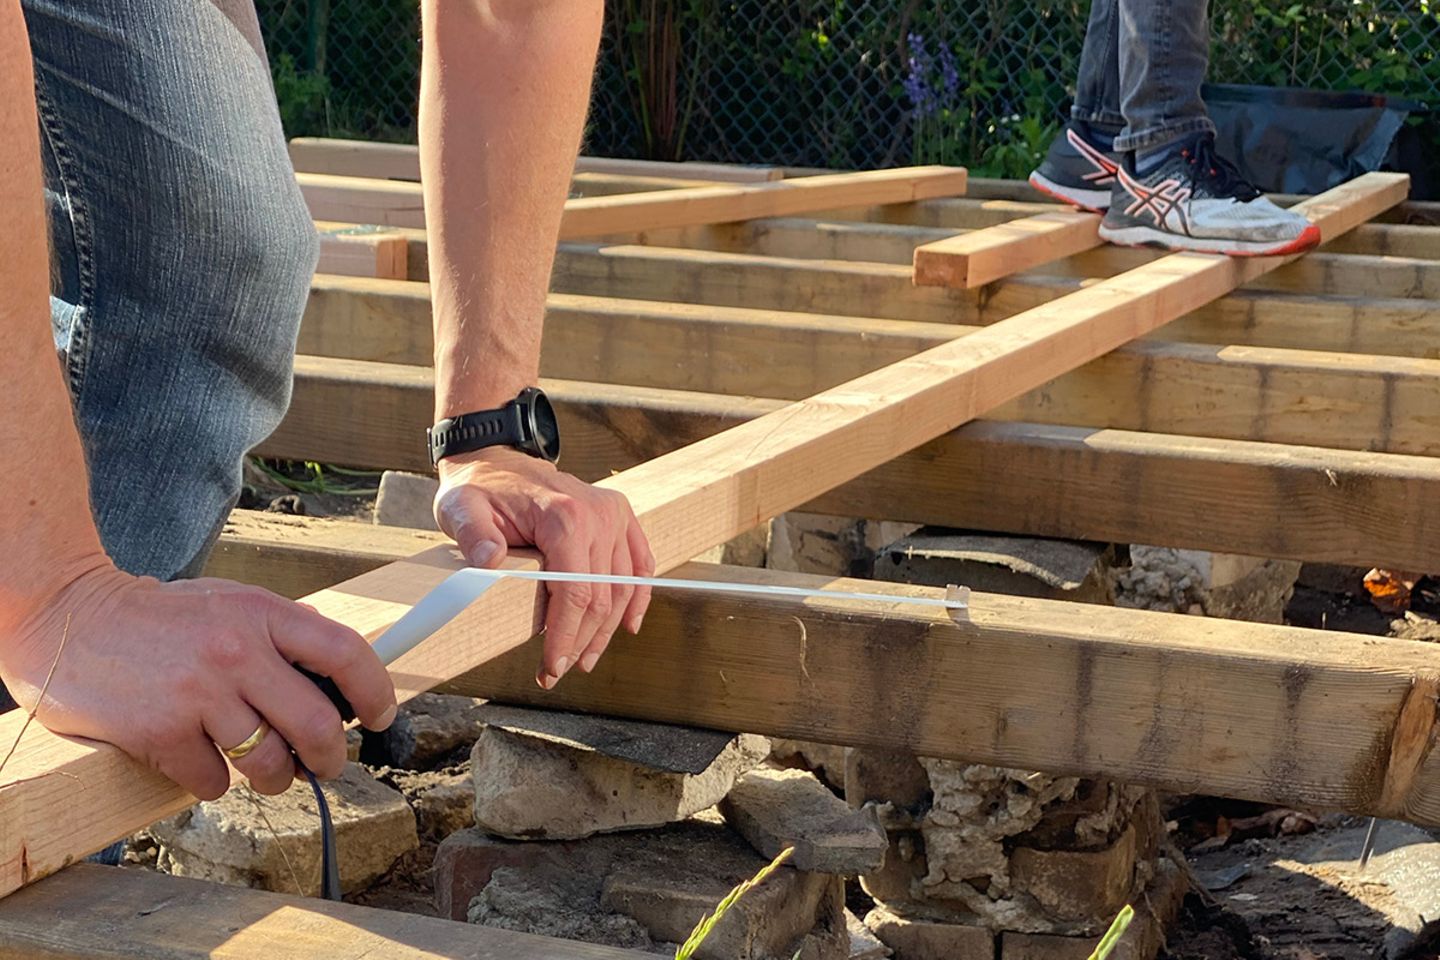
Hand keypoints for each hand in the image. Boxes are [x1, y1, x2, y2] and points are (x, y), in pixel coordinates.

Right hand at [0, 564, 396, 799]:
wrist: (70, 618)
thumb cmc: (162, 618)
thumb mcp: (230, 604)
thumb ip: (281, 635)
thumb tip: (341, 674)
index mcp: (261, 613)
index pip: (344, 653)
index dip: (375, 691)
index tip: (382, 716)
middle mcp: (236, 651)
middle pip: (316, 724)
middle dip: (331, 757)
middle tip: (326, 765)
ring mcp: (198, 693)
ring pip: (269, 763)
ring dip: (276, 778)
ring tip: (268, 772)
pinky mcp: (161, 732)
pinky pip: (213, 781)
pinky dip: (214, 782)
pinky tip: (201, 761)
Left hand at [433, 447, 653, 688]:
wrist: (496, 459)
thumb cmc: (479, 489)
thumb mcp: (462, 509)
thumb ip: (474, 535)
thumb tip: (489, 561)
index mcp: (564, 516)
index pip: (575, 592)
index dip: (566, 636)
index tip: (551, 668)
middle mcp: (598, 515)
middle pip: (601, 596)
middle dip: (582, 641)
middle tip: (558, 671)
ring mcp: (613, 514)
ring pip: (622, 587)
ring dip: (607, 629)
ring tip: (585, 658)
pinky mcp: (619, 515)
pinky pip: (639, 562)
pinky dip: (637, 597)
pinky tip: (628, 625)